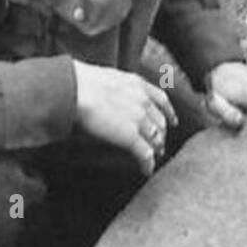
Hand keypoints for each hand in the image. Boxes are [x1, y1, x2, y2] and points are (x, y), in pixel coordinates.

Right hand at [72, 61, 177, 175]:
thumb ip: (115, 86)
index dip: (169, 112)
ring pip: (155, 138)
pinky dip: (148, 164)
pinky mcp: (130, 136)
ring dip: (156, 149)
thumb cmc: (78, 81)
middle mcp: (143, 101)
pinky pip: (145, 153)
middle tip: (160, 143)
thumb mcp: (104, 77)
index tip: (171, 120)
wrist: (75, 89)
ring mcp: (139, 119)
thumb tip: (108, 92)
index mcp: (137, 85)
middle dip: (161, 134)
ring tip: (154, 157)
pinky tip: (146, 170)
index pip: (161, 100)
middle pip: (160, 122)